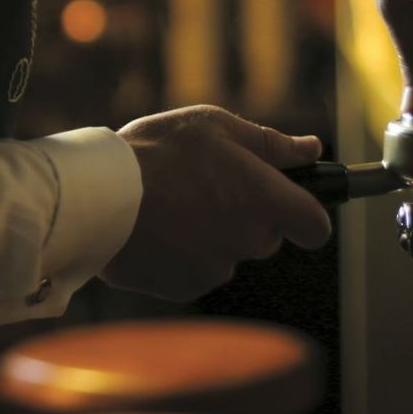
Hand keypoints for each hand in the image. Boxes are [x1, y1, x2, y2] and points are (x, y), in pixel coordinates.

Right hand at [99, 105, 333, 301]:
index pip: (315, 226)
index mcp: (263, 198)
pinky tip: (157, 227)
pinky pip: (197, 270)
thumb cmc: (157, 151)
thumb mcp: (214, 126)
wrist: (96, 196)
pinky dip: (184, 254)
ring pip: (229, 252)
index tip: (293, 202)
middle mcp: (248, 239)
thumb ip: (270, 143)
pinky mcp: (185, 287)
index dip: (308, 215)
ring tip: (172, 203)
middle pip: (267, 237)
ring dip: (213, 234)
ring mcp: (216, 267)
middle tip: (208, 185)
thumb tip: (312, 149)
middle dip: (249, 216)